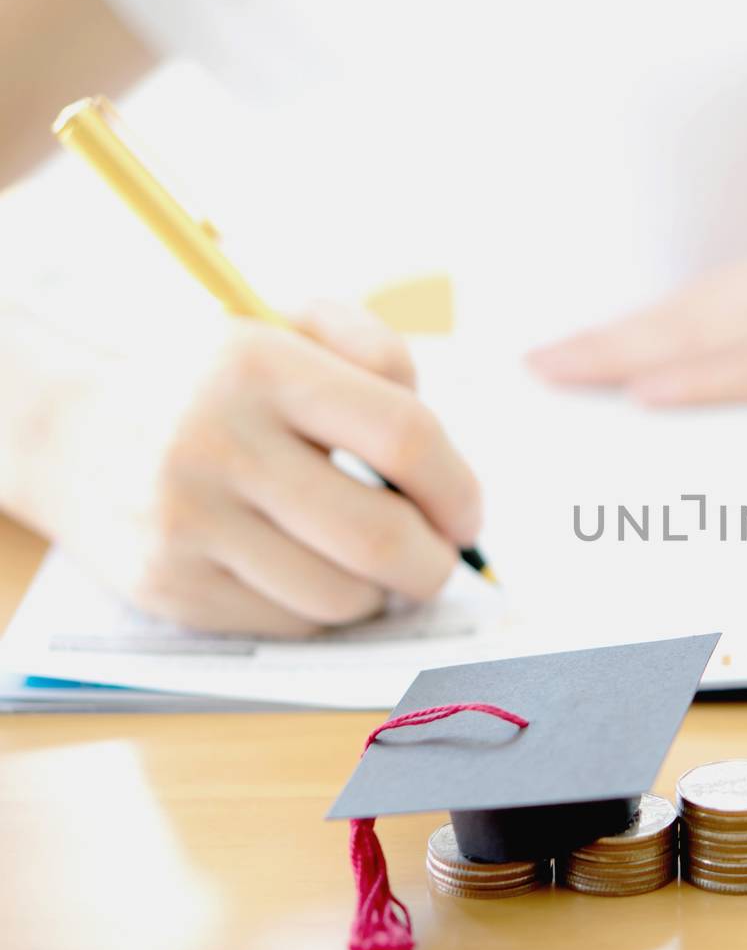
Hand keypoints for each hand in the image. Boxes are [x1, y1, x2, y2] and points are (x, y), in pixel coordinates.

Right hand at [31, 302, 481, 635]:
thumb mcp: (287, 326)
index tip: (468, 515)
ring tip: (368, 561)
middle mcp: (214, 442)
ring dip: (380, 591)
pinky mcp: (168, 586)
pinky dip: (323, 610)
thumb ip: (379, 353)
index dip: (458, 487)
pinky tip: (310, 573)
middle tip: (438, 558)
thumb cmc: (217, 382)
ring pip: (341, 595)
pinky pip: (292, 623)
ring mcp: (184, 521)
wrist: (74, 434)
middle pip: (379, 535)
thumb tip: (441, 457)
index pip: (404, 436)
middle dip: (433, 561)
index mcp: (258, 364)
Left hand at [527, 225, 746, 405]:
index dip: (637, 327)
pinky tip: (648, 396)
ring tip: (561, 381)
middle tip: (536, 367)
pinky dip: (701, 382)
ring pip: (708, 336)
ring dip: (627, 360)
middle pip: (688, 311)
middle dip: (606, 342)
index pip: (709, 300)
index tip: (580, 349)